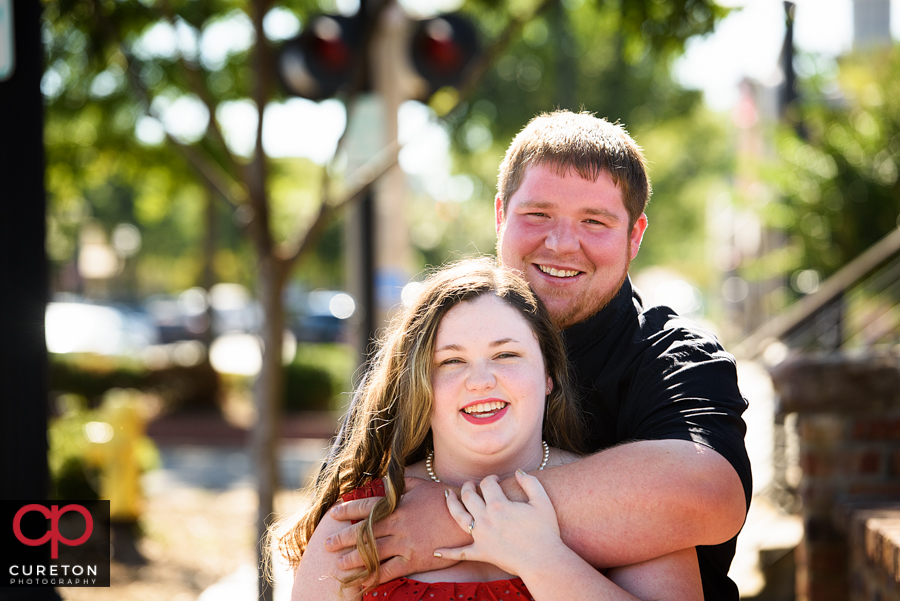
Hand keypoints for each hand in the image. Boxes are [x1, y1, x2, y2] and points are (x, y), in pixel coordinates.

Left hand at [324, 477, 466, 583]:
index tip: (333, 514)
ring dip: (353, 559)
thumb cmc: (446, 500)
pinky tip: (362, 583)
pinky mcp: (413, 560)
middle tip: (327, 544)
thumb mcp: (422, 486)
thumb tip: (388, 478)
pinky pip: (389, 571)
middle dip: (343, 538)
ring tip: (338, 565)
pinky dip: (374, 577)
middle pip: (364, 532)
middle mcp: (397, 524)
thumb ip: (402, 483)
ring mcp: (404, 543)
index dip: (348, 510)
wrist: (467, 521)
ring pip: (372, 553)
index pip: (367, 507)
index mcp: (397, 505)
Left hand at [435, 471, 566, 575]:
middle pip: (469, 496)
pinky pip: (460, 553)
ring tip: (447, 495)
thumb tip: (518, 472)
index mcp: (499, 504)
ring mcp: (481, 536)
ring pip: (458, 516)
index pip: (487, 484)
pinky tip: (436, 551)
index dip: (491, 479)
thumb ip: (530, 482)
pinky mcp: (481, 553)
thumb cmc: (546, 531)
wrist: (543, 560)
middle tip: (471, 484)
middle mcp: (485, 518)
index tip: (495, 480)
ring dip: (451, 503)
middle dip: (469, 486)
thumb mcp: (542, 501)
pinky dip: (447, 552)